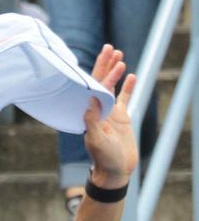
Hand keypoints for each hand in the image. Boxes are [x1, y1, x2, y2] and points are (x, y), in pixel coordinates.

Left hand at [84, 44, 137, 187]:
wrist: (115, 171)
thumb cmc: (104, 159)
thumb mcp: (96, 140)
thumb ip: (92, 120)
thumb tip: (89, 100)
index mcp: (90, 115)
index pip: (92, 88)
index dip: (97, 72)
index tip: (102, 57)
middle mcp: (98, 111)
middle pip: (101, 83)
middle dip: (105, 66)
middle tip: (110, 48)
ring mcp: (110, 114)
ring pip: (112, 88)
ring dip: (115, 72)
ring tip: (119, 56)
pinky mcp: (121, 118)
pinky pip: (125, 99)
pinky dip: (128, 88)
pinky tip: (131, 76)